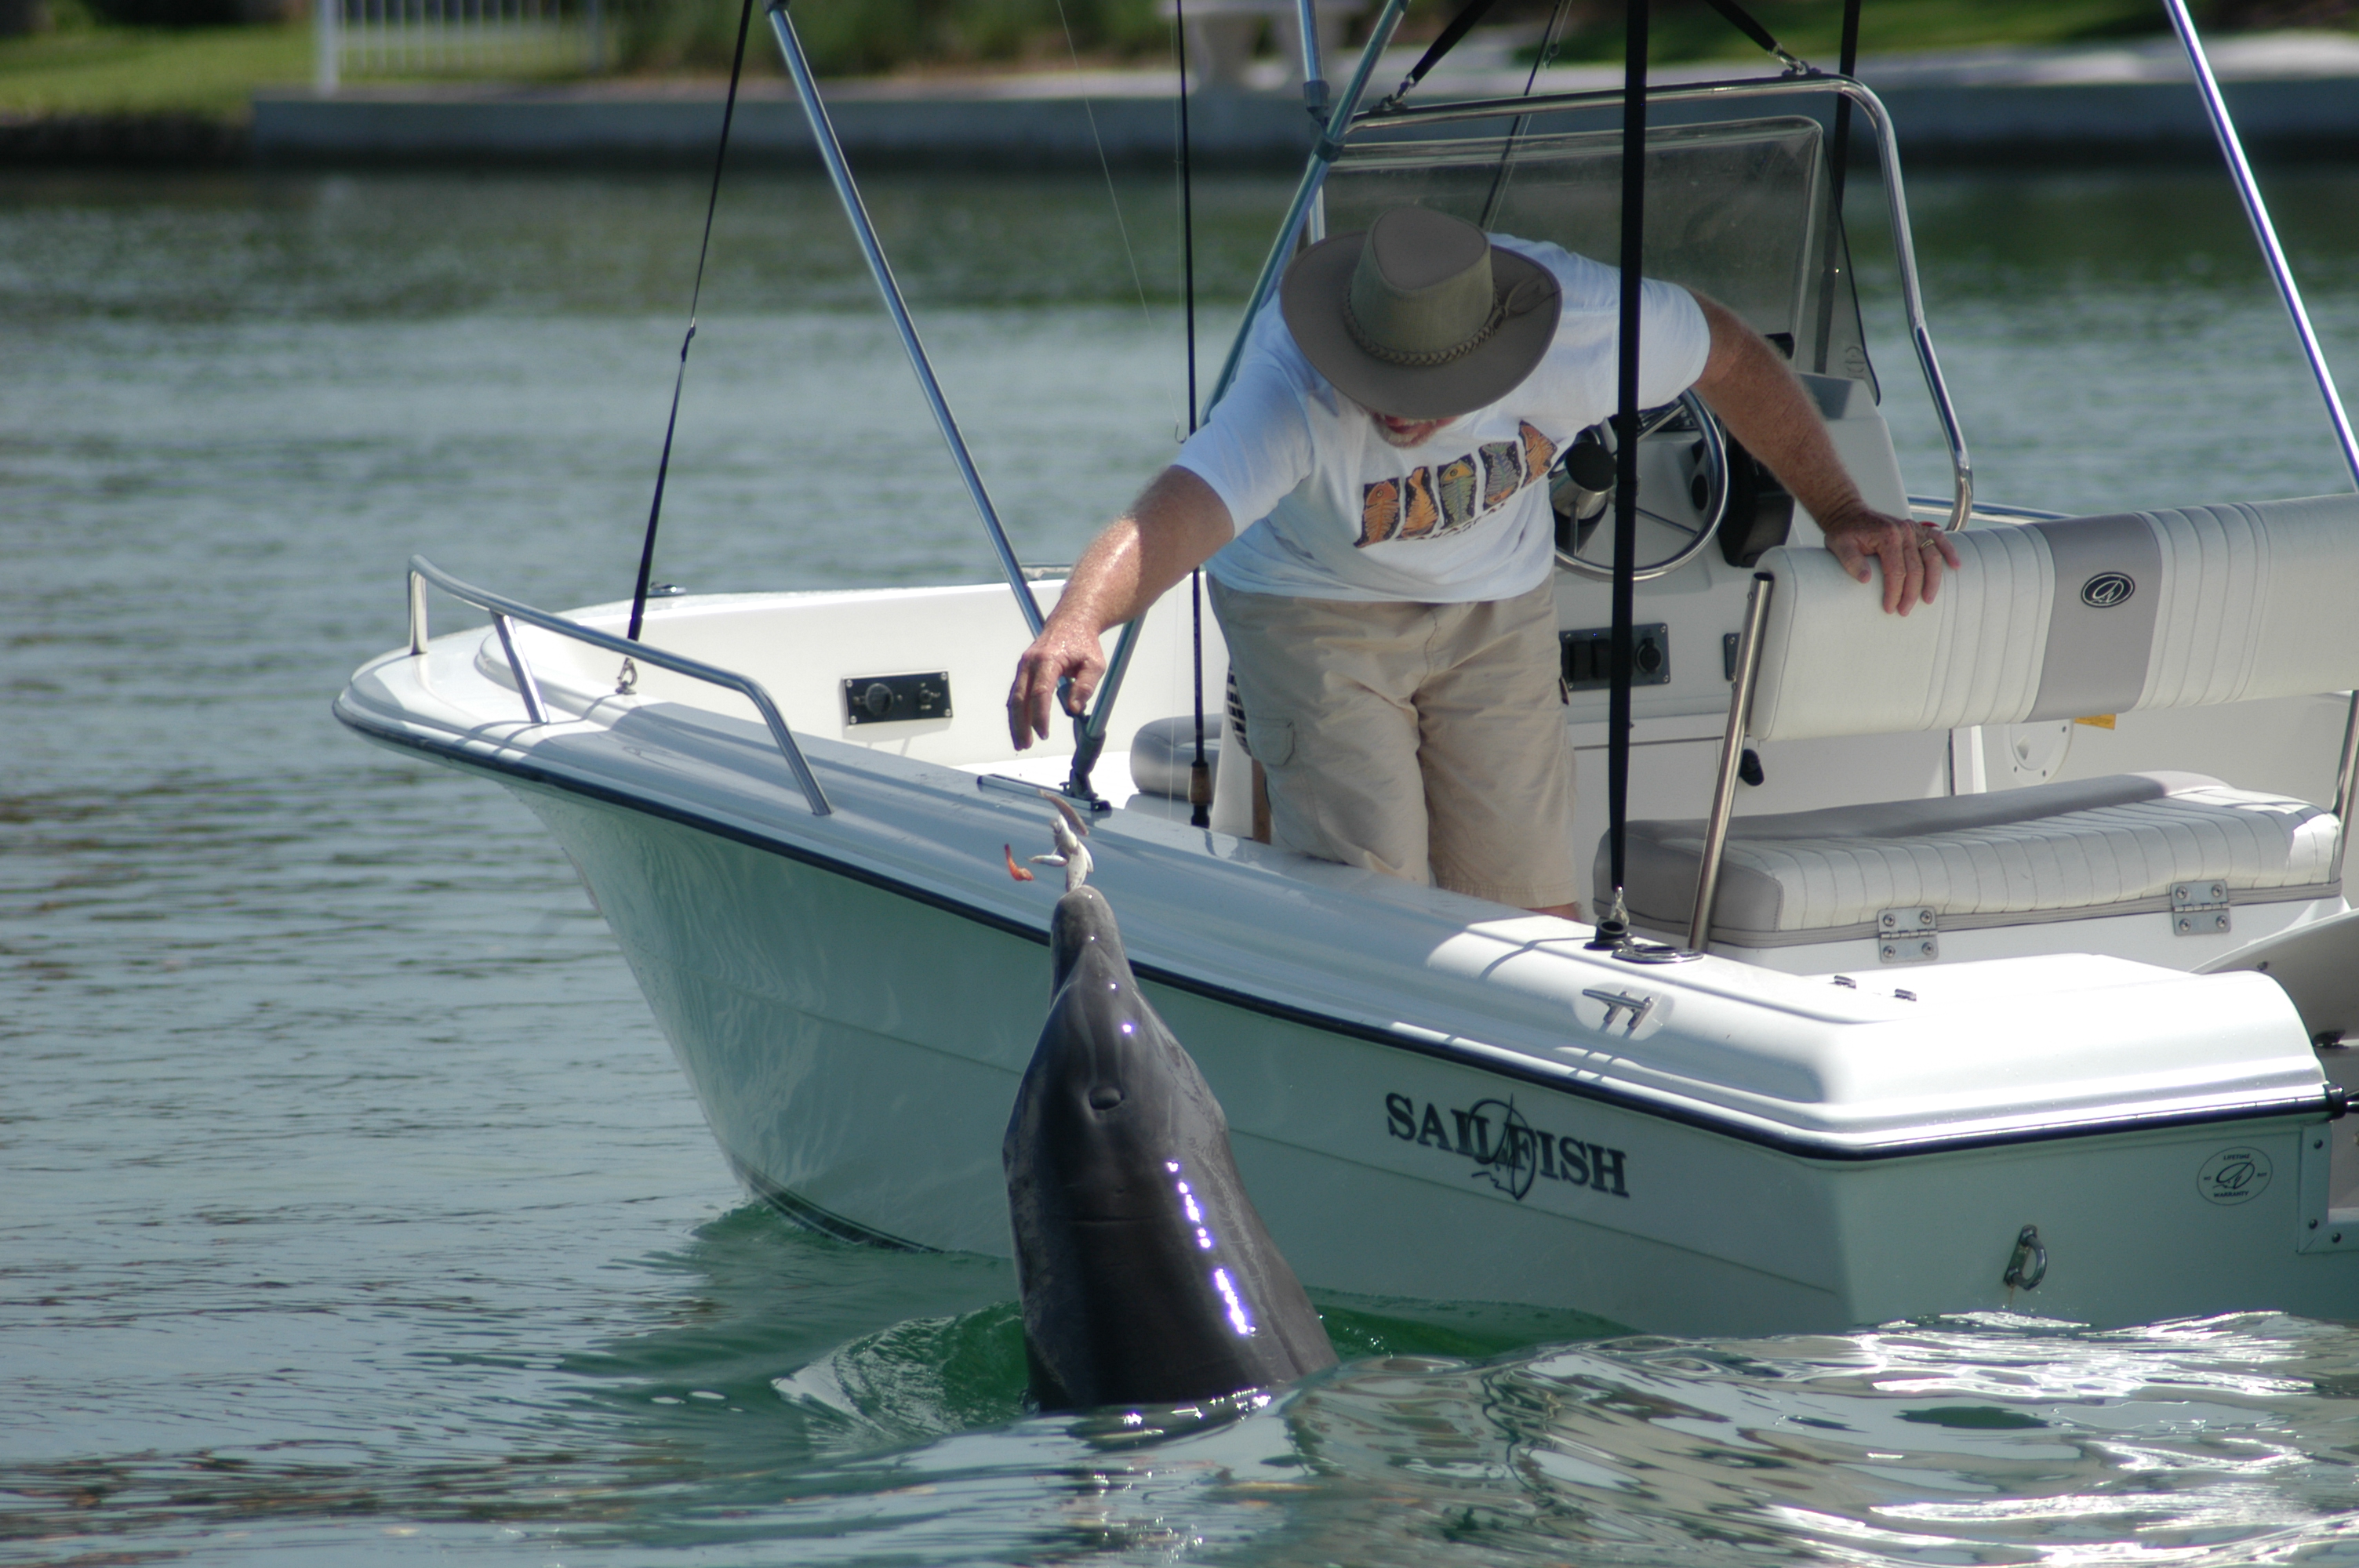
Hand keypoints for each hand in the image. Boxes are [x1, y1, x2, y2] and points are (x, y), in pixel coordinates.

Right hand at [1007, 618, 1105, 749]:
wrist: (1072, 620)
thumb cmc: (1084, 642)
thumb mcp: (1094, 664)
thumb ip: (1085, 687)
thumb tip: (1074, 709)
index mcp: (1048, 659)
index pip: (1040, 693)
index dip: (1040, 716)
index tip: (1044, 733)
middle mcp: (1030, 662)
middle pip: (1020, 698)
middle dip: (1021, 724)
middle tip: (1025, 744)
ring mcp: (1024, 665)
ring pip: (1015, 697)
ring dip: (1016, 721)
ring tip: (1021, 741)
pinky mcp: (1024, 669)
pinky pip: (1017, 692)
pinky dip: (1017, 710)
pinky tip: (1020, 726)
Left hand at [1821, 508, 1962, 615]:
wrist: (1849, 513)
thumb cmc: (1844, 531)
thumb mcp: (1838, 545)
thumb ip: (1851, 561)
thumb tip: (1865, 579)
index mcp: (1887, 536)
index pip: (1896, 571)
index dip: (1894, 592)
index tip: (1889, 608)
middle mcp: (1905, 531)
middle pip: (1916, 568)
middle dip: (1911, 593)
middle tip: (1904, 611)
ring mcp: (1913, 529)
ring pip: (1932, 557)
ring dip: (1933, 580)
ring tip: (1928, 599)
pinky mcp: (1918, 529)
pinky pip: (1938, 539)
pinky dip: (1949, 551)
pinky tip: (1955, 566)